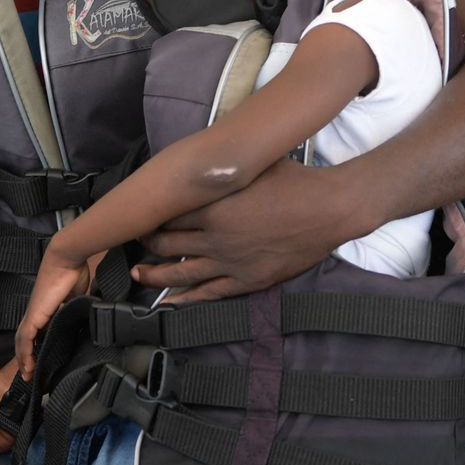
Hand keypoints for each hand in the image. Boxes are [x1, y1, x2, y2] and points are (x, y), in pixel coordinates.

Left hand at [14, 253, 92, 378]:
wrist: (67, 258)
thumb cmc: (73, 272)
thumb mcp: (77, 298)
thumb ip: (75, 311)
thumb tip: (83, 321)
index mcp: (46, 308)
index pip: (37, 332)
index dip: (36, 347)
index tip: (41, 360)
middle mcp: (36, 312)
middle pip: (25, 339)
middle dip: (26, 357)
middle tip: (30, 374)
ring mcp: (33, 312)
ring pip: (22, 341)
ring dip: (24, 358)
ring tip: (28, 374)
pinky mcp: (35, 314)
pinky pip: (26, 338)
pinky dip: (25, 352)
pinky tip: (28, 364)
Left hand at [135, 159, 357, 302]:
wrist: (327, 210)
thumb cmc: (293, 181)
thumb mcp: (252, 166)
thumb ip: (223, 170)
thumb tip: (202, 162)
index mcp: (213, 208)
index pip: (168, 216)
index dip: (150, 217)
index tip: (141, 216)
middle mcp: (215, 238)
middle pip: (168, 244)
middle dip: (148, 243)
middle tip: (137, 241)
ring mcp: (231, 263)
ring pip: (181, 273)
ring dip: (155, 274)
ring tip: (139, 274)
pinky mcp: (248, 280)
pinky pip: (209, 293)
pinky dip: (186, 298)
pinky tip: (170, 301)